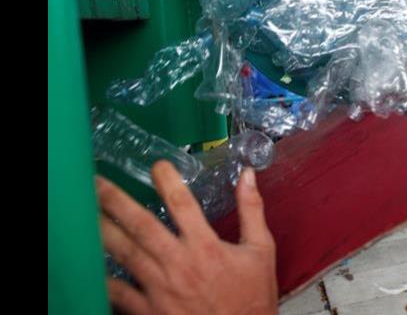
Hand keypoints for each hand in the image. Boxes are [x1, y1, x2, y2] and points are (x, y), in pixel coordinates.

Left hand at [97, 161, 277, 314]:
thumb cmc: (252, 297)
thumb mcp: (261, 250)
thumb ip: (252, 210)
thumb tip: (247, 175)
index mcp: (206, 246)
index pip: (183, 203)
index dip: (168, 180)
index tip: (157, 165)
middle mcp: (179, 263)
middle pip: (142, 225)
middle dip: (116, 201)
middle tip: (96, 183)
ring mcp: (161, 288)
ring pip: (125, 254)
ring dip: (103, 232)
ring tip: (87, 214)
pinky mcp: (149, 311)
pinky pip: (118, 292)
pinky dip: (102, 278)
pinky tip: (89, 263)